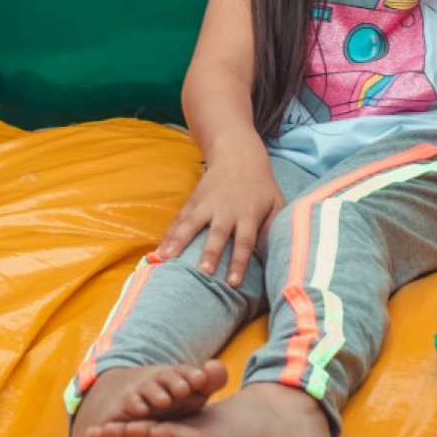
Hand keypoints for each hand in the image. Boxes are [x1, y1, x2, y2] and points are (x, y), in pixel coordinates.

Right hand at [154, 133, 283, 287]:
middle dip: (210, 253)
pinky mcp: (193, 201)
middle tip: (203, 271)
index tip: (233, 282)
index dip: (239, 261)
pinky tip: (159, 250)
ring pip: (191, 224)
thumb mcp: (276, 203)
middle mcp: (225, 210)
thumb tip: (271, 257)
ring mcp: (206, 204)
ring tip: (167, 257)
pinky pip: (179, 220)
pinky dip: (168, 235)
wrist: (238, 155)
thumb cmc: (261, 186)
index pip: (244, 241)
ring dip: (179, 241)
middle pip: (217, 234)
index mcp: (247, 214)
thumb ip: (274, 228)